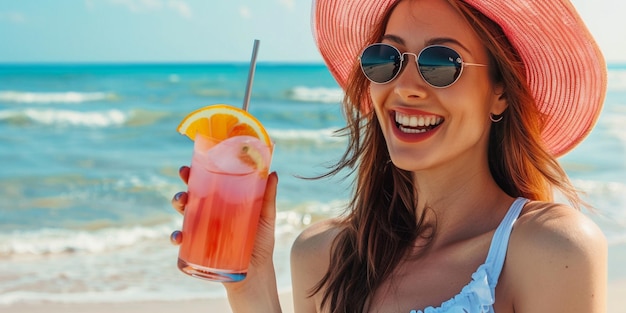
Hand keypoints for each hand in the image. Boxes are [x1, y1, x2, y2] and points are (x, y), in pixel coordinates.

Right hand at [170, 165, 281, 310]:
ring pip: (183, 215)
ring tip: (181, 201)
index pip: (207, 185)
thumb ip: (268, 197)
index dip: (196, 174)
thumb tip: (272, 173)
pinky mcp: (199, 249)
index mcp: (223, 204)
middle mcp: (209, 216)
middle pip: (191, 197)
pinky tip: (178, 236)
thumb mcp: (266, 217)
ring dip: (178, 204)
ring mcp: (202, 232)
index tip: (190, 165)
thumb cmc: (261, 243)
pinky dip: (177, 237)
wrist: (257, 273)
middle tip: (185, 177)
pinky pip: (183, 242)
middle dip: (184, 183)